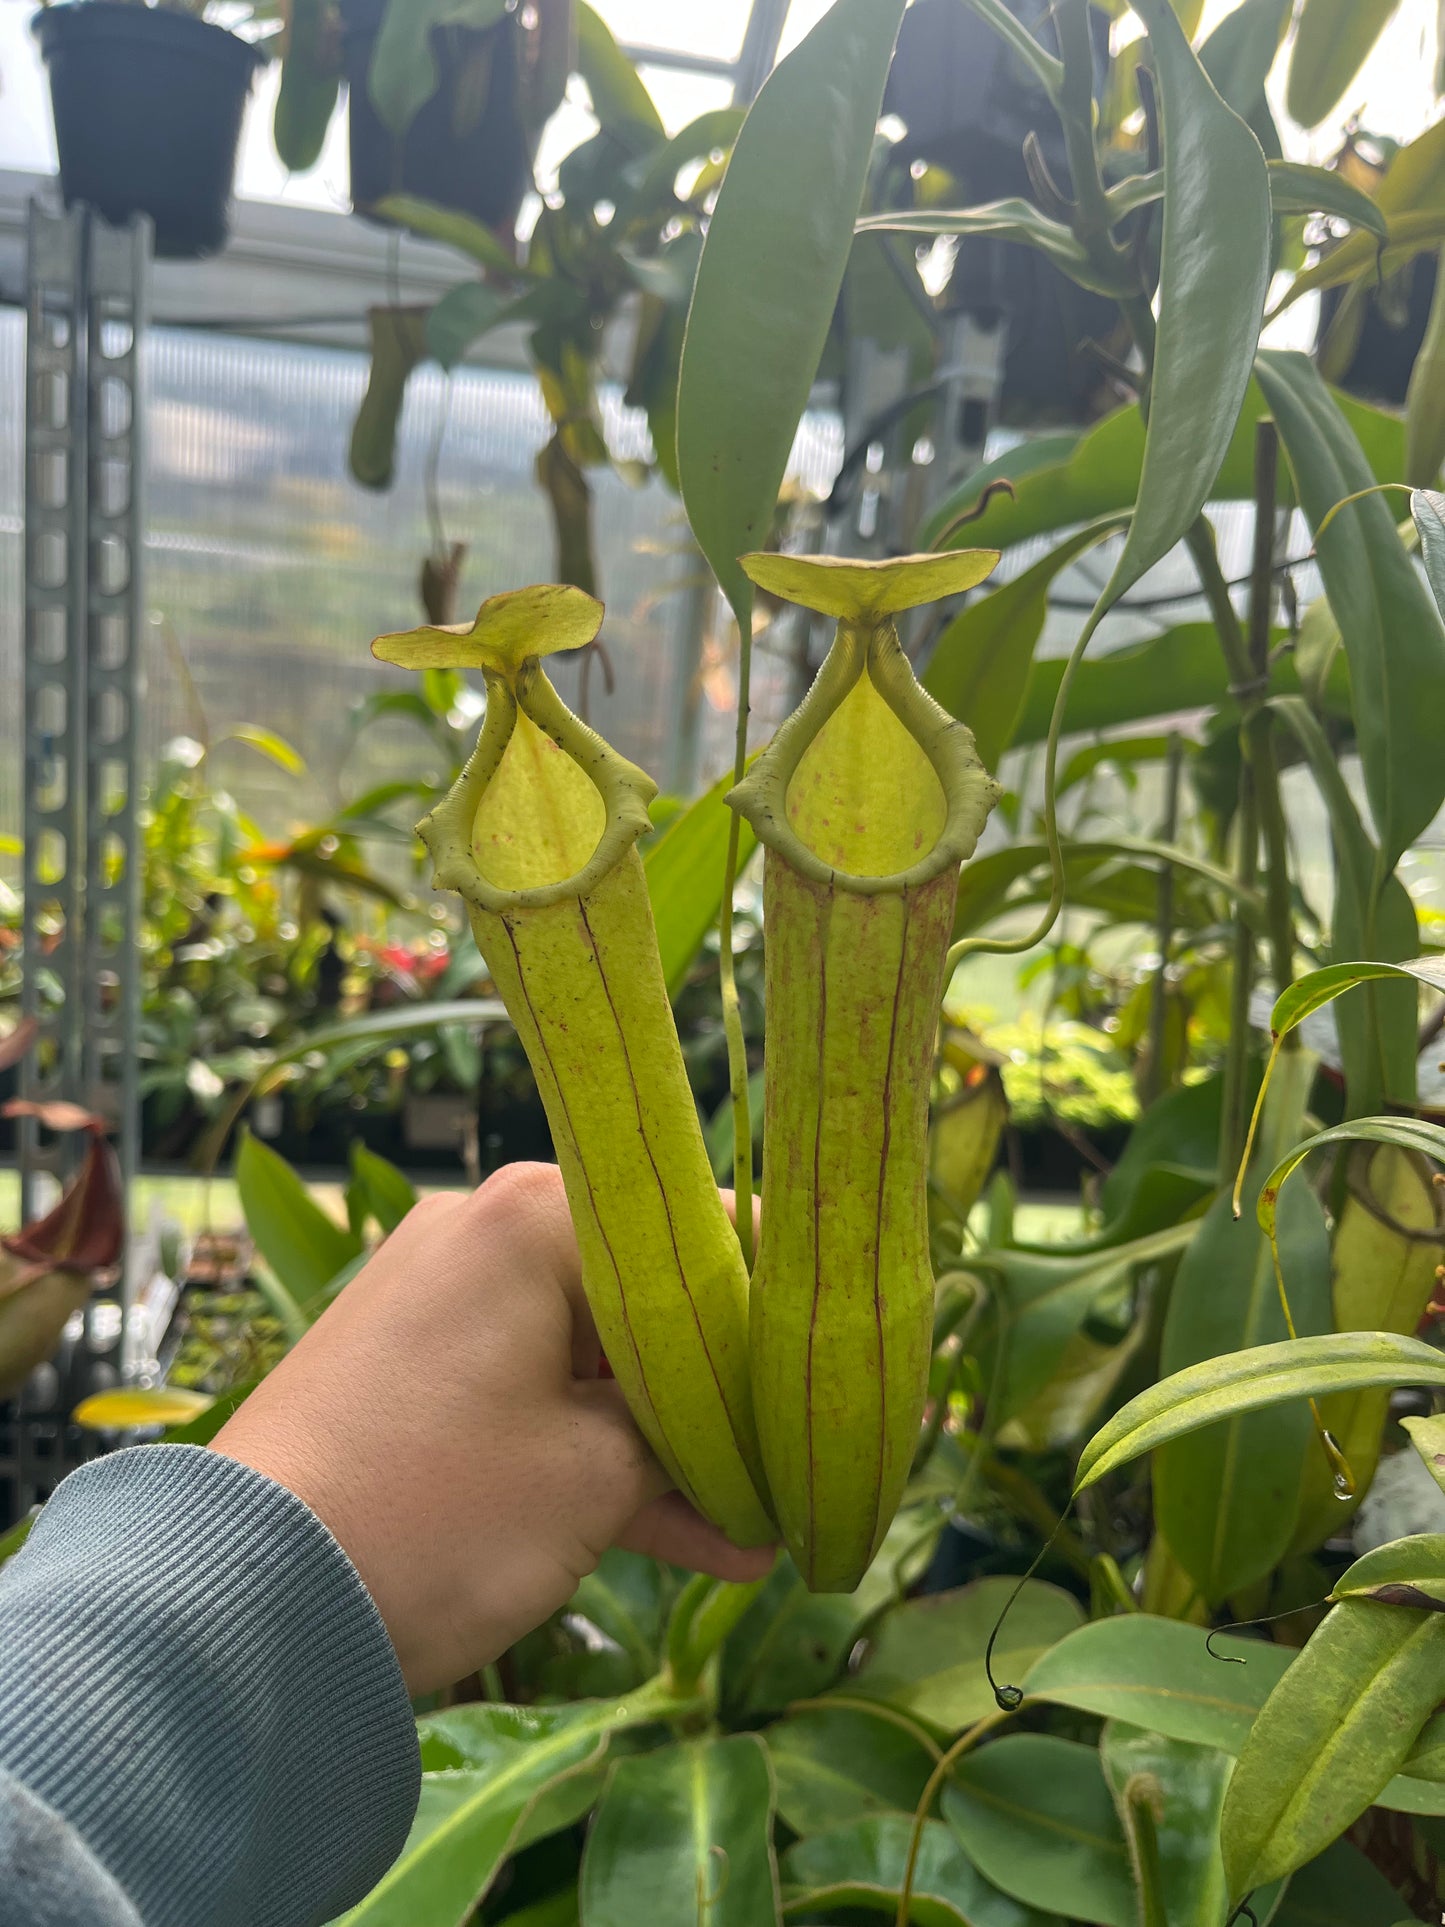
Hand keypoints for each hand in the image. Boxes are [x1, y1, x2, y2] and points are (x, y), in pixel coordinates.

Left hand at [213, 1163, 773, 1692]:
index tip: (846, 1366)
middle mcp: (487, 1235)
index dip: (784, 1302)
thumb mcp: (596, 1476)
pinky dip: (604, 1461)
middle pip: (651, 1295)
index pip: (702, 1228)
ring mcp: (448, 1308)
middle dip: (731, 1390)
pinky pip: (540, 1401)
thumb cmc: (436, 1510)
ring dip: (677, 1444)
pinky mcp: (419, 1378)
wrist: (241, 1604)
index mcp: (535, 1215)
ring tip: (770, 1524)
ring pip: (600, 1360)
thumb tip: (756, 1457)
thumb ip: (693, 1442)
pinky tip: (708, 1546)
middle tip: (812, 1455)